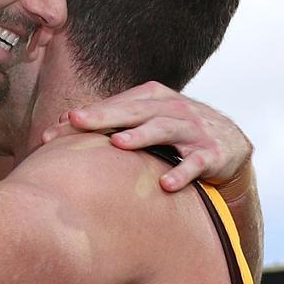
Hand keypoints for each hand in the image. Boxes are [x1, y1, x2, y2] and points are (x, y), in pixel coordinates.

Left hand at [39, 81, 251, 191]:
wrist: (232, 144)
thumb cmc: (177, 131)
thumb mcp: (148, 119)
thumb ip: (112, 119)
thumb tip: (63, 121)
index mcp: (153, 98)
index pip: (113, 106)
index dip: (84, 117)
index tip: (52, 133)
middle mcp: (172, 109)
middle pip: (134, 111)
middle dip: (104, 116)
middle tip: (76, 121)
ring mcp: (193, 130)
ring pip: (164, 129)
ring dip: (141, 136)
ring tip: (118, 144)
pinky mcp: (211, 153)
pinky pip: (195, 163)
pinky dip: (181, 173)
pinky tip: (166, 185)